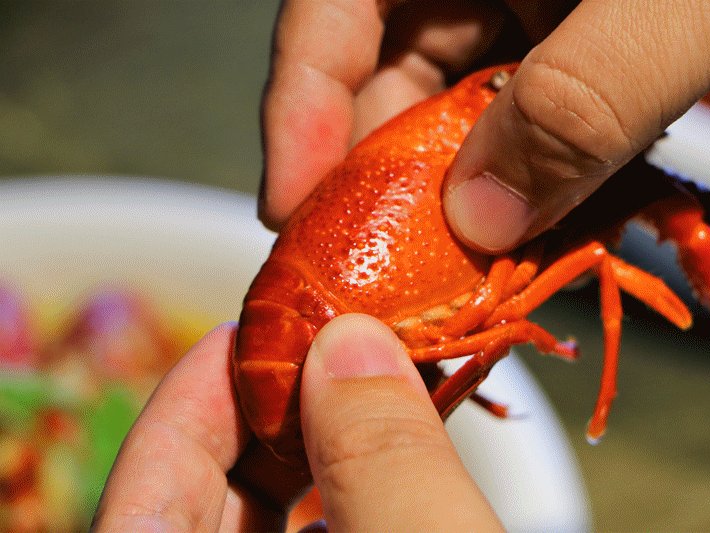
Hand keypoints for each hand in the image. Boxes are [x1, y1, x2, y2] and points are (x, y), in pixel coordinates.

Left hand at [91, 315, 502, 531]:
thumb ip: (385, 458)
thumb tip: (352, 343)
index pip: (150, 480)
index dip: (202, 386)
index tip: (264, 319)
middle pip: (208, 490)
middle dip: (278, 404)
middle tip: (336, 338)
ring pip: (269, 514)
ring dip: (323, 443)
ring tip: (375, 379)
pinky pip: (321, 531)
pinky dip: (351, 490)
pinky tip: (396, 451)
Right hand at [259, 0, 709, 250]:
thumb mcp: (690, 5)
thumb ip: (584, 97)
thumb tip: (484, 215)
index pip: (337, 1)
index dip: (301, 98)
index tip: (293, 199)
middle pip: (392, 75)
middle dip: (381, 176)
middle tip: (375, 270)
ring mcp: (542, 22)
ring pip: (459, 121)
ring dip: (453, 201)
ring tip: (447, 276)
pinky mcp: (586, 70)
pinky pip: (528, 140)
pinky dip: (522, 196)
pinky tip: (519, 245)